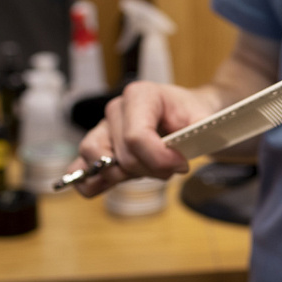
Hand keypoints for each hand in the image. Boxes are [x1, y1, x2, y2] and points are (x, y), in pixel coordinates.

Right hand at [68, 81, 213, 196]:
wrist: (184, 114)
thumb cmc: (189, 114)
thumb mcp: (202, 116)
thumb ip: (199, 129)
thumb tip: (189, 143)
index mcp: (140, 95)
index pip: (136, 137)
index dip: (159, 159)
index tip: (182, 164)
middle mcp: (116, 110)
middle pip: (123, 155)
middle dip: (150, 170)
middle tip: (172, 168)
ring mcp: (103, 129)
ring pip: (94, 159)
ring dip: (123, 175)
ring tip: (147, 172)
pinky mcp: (98, 149)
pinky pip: (79, 169)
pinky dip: (89, 181)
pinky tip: (105, 186)